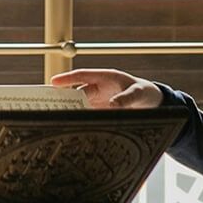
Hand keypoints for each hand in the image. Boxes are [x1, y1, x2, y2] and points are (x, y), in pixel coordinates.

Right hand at [49, 68, 164, 108]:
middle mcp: (99, 88)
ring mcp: (98, 100)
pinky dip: (78, 119)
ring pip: (79, 104)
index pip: (83, 75)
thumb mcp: (138, 93)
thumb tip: (112, 105)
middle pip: (77, 92)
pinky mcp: (100, 112)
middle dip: (64, 98)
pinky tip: (71, 126)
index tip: (53, 82)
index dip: (67, 78)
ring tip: (56, 117)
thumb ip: (126, 98)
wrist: (152, 103)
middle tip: (49, 105)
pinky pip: (86, 114)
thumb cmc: (145, 92)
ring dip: (69, 110)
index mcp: (106, 77)